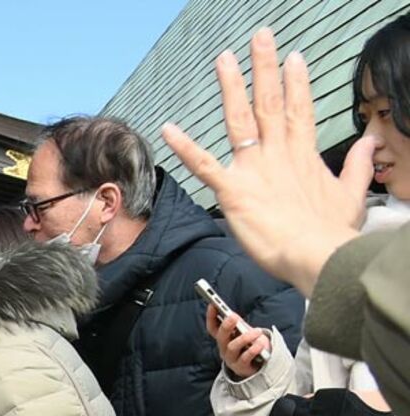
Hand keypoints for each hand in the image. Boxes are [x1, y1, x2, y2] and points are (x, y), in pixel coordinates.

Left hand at [161, 29, 375, 295]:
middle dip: (265, 68)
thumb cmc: (330, 234)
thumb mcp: (351, 196)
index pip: (300, 110)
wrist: (317, 257)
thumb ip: (357, 167)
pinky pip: (205, 165)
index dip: (296, 83)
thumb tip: (369, 143)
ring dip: (232, 88)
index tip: (293, 57)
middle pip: (271, 103)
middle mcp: (278, 155)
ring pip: (240, 121)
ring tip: (224, 59)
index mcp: (303, 156)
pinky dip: (186, 147)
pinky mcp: (234, 190)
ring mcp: (255, 170)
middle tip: (260, 36)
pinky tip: (168, 128)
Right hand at [206, 304, 271, 379]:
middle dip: (226, 326)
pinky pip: (245, 358)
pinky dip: (253, 349)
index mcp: (223, 339)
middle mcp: (224, 348)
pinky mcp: (241, 367)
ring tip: (257, 332)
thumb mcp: (244, 333)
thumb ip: (238, 325)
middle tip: (233, 316)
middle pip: (221, 337)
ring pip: (233, 347)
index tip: (212, 304)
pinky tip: (260, 344)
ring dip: (245, 338)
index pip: (213, 327)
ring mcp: (231, 358)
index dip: (211, 317)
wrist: (258, 365)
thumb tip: (231, 315)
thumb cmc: (249, 346)